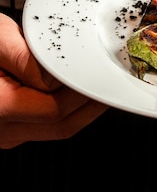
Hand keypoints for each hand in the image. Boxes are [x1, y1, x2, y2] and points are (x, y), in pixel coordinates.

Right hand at [0, 13, 106, 148]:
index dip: (85, 93)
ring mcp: (0, 132)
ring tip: (99, 86)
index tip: (102, 77)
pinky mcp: (3, 127)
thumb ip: (26, 59)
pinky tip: (75, 91)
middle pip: (60, 124)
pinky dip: (64, 110)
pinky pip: (41, 125)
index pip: (56, 108)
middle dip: (91, 104)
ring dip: (81, 109)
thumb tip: (58, 77)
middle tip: (110, 84)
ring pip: (52, 129)